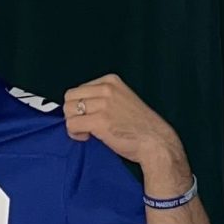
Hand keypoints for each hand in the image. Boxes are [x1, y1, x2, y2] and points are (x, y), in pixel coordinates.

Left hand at [63, 73, 184, 170]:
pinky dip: (75, 134)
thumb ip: (102, 98)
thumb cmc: (140, 126)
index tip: (89, 116)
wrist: (156, 142)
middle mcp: (106, 89)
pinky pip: (72, 125)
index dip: (79, 106)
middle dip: (72, 114)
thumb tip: (78, 106)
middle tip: (84, 125)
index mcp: (110, 81)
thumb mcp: (121, 100)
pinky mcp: (99, 121)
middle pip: (69, 98)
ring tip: (87, 132)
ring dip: (73, 124)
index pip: (77, 89)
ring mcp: (103, 104)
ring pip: (68, 111)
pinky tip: (87, 137)